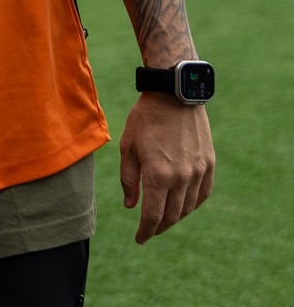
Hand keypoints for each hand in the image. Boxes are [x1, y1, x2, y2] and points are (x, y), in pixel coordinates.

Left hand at [120, 93, 214, 243]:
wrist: (174, 96)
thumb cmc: (145, 119)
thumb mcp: (127, 147)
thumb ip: (129, 179)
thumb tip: (131, 206)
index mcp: (158, 175)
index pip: (153, 215)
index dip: (145, 231)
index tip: (139, 239)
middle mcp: (181, 178)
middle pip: (172, 215)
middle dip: (159, 227)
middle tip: (149, 230)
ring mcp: (198, 172)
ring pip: (188, 207)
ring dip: (175, 217)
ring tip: (163, 218)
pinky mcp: (209, 164)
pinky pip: (203, 194)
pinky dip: (192, 204)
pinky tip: (183, 205)